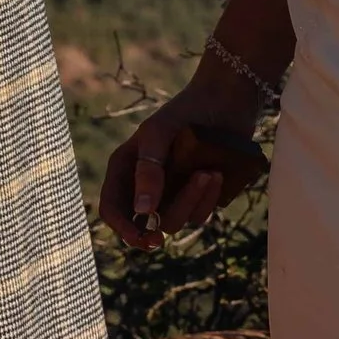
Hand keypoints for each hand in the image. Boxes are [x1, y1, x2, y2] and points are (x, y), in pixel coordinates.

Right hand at [98, 97, 269, 251]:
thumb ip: (148, 171)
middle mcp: (147, 185)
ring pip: (176, 220)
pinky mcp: (198, 195)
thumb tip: (143, 211)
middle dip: (163, 221)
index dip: (122, 227)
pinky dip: (209, 198)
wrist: (225, 101)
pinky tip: (217, 173)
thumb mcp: (159, 134)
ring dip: (193, 201)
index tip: (139, 237)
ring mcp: (173, 192)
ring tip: (208, 173)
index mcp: (127, 169)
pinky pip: (200, 213)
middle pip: (147, 221)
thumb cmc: (185, 111)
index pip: (113, 208)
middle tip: (165, 232)